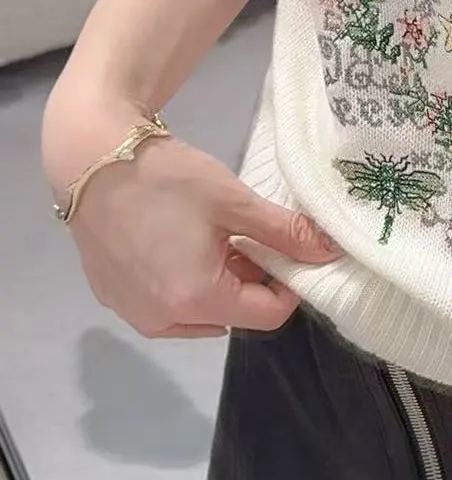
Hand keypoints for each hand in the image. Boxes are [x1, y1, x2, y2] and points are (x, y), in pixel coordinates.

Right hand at [53, 121, 341, 339]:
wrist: (92, 159)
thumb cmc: (167, 178)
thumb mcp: (235, 201)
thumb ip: (285, 232)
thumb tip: (330, 252)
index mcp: (197, 300)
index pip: (268, 316)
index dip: (287, 284)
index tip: (283, 248)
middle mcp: (162, 321)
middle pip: (232, 317)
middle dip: (250, 283)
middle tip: (245, 236)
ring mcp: (132, 314)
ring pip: (199, 316)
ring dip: (217, 287)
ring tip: (211, 238)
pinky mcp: (112, 299)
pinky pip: (165, 307)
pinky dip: (183, 285)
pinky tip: (177, 244)